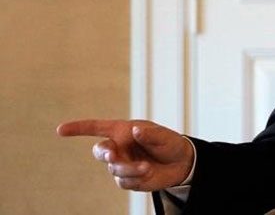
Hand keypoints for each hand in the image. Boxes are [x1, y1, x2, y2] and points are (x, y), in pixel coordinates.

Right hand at [57, 119, 193, 191]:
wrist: (180, 164)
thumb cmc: (169, 143)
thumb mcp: (164, 136)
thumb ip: (150, 134)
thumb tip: (135, 131)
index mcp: (123, 130)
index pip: (96, 128)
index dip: (78, 128)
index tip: (60, 130)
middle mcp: (118, 147)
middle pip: (100, 151)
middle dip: (105, 154)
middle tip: (114, 157)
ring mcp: (121, 164)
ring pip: (115, 168)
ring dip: (130, 169)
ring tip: (148, 167)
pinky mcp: (127, 179)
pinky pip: (124, 181)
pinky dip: (136, 178)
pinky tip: (148, 173)